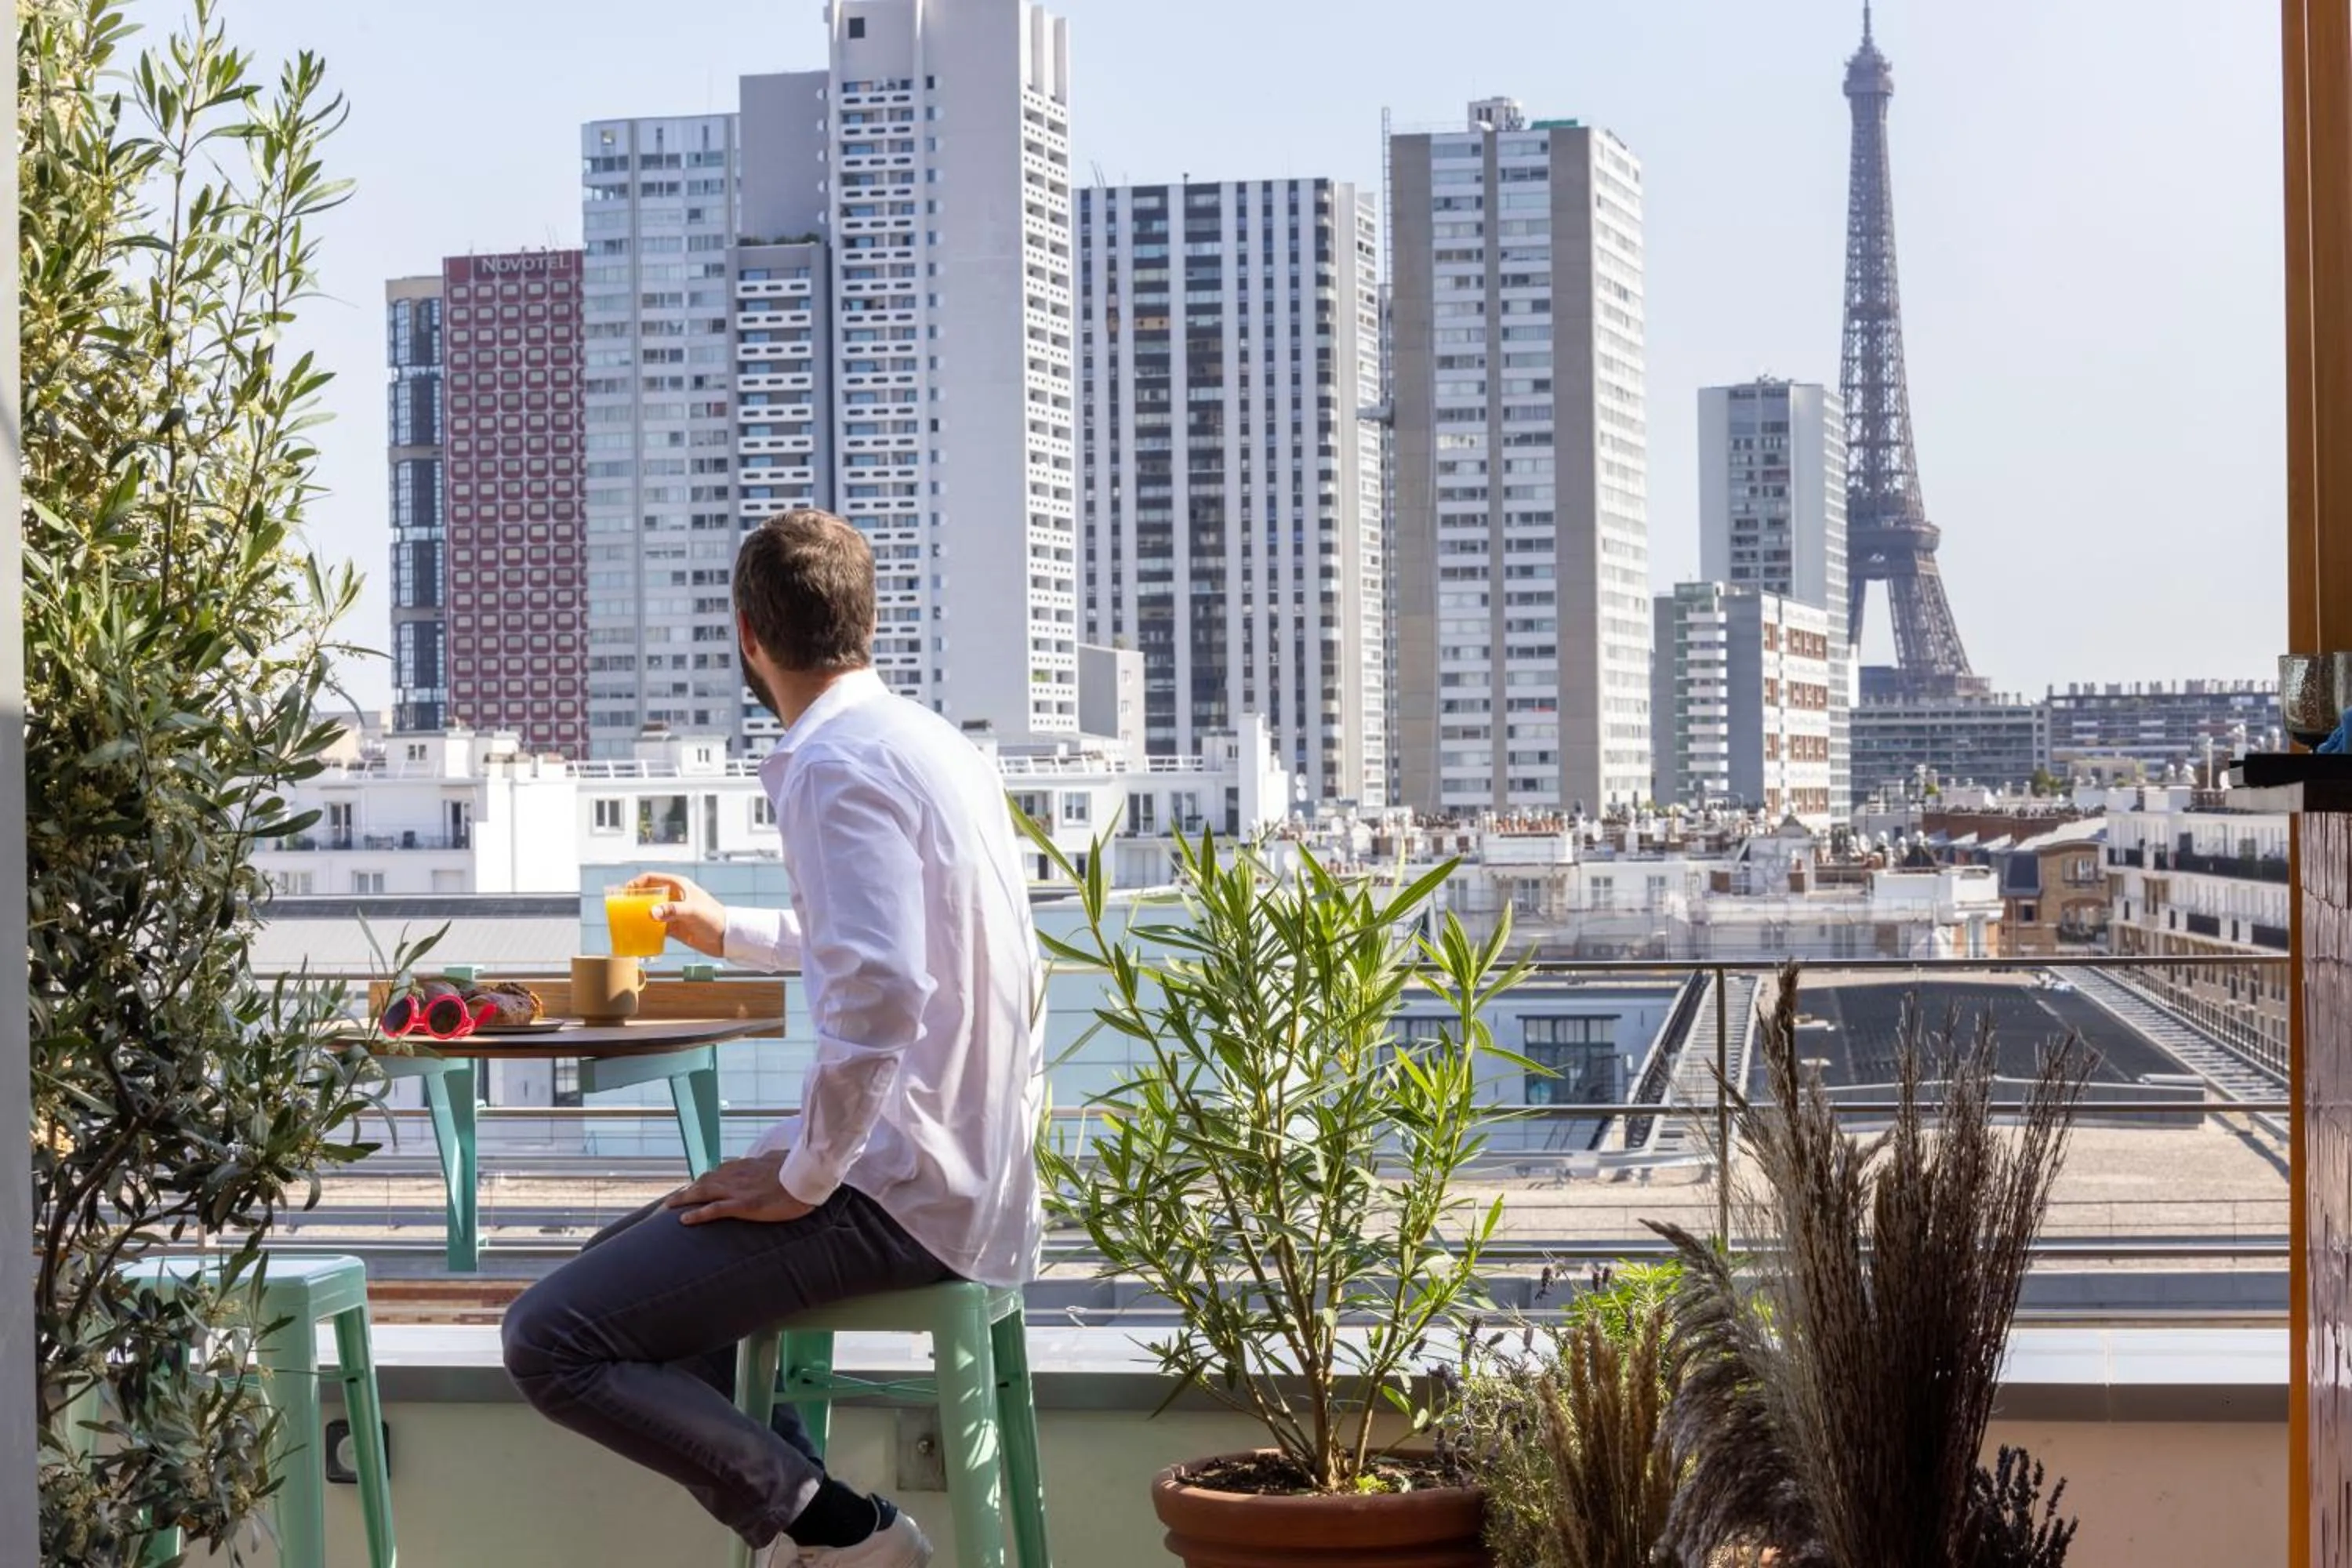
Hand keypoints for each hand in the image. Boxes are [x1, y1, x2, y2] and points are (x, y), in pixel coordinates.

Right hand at [627, 872, 726, 958]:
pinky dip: (647, 930)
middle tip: (620, 909)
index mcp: (678, 886)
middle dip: (633, 901)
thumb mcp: (692, 911)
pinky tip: (638, 936)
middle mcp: (674, 897)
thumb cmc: (714, 918)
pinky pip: (655, 927)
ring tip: (624, 923)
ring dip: (639, 916)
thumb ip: (672, 911)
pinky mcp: (674, 927)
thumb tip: (650, 913)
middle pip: (647, 895)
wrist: (726, 938)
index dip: (636, 883)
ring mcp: (673, 913)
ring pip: (650, 911)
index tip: (624, 892)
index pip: (652, 879)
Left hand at [663, 1151, 813, 1225]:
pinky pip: (714, 1210)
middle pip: (704, 1182)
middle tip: (670, 1201)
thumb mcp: (781, 1160)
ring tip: (668, 1208)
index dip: (704, 1181)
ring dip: (683, 1199)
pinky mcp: (744, 1205)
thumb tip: (771, 1158)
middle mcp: (737, 1176)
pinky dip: (697, 1214)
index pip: (719, 1172)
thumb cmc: (799, 1169)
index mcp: (747, 1166)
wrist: (808, 1175)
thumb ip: (770, 1161)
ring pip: (703, 1192)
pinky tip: (683, 1220)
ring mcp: (738, 1190)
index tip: (694, 1187)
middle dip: (685, 1191)